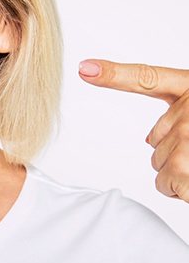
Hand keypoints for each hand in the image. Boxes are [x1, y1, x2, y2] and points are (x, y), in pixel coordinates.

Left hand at [78, 59, 188, 201]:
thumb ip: (182, 118)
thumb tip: (151, 140)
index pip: (148, 79)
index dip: (113, 74)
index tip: (84, 68)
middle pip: (155, 146)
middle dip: (178, 158)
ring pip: (161, 169)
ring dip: (183, 178)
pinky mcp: (186, 166)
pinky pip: (171, 186)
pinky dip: (186, 194)